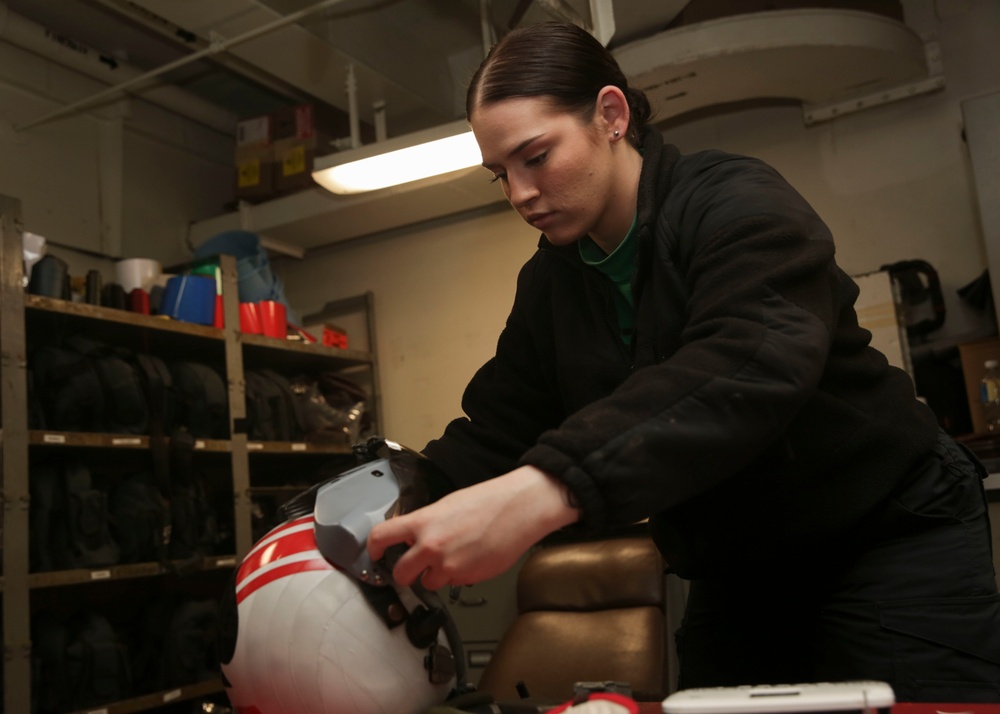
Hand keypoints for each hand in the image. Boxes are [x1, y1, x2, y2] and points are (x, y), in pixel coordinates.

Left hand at [367, 465, 579, 589]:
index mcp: (423, 522)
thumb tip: (413, 537)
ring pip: (428, 583)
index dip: (374, 549)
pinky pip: (453, 584)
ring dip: (436, 576)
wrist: (519, 509)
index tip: (375, 554)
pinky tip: (470, 559)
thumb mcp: (447, 505)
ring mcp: (449, 566)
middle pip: (400, 574)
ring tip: (453, 558)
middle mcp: (431, 546)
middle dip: (406, 573)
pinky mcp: (467, 578)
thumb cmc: (489, 502)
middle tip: (414, 567)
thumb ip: (426, 524)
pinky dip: (458, 576)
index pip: (381, 537)